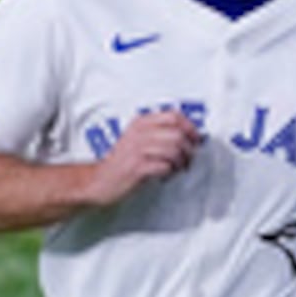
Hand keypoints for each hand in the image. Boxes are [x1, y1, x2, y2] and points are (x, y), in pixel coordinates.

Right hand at [87, 109, 201, 205]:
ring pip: (174, 150)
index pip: (174, 116)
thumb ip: (159, 132)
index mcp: (141, 122)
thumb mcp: (138, 138)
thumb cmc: (123, 162)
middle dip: (189, 149)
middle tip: (187, 160)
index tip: (194, 139)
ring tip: (176, 169)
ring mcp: (138, 149)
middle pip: (178, 134)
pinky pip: (165, 166)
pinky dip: (170, 172)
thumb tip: (188, 135)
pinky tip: (165, 175)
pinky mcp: (138, 167)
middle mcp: (140, 133)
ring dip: (181, 162)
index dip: (190, 128)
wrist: (101, 180)